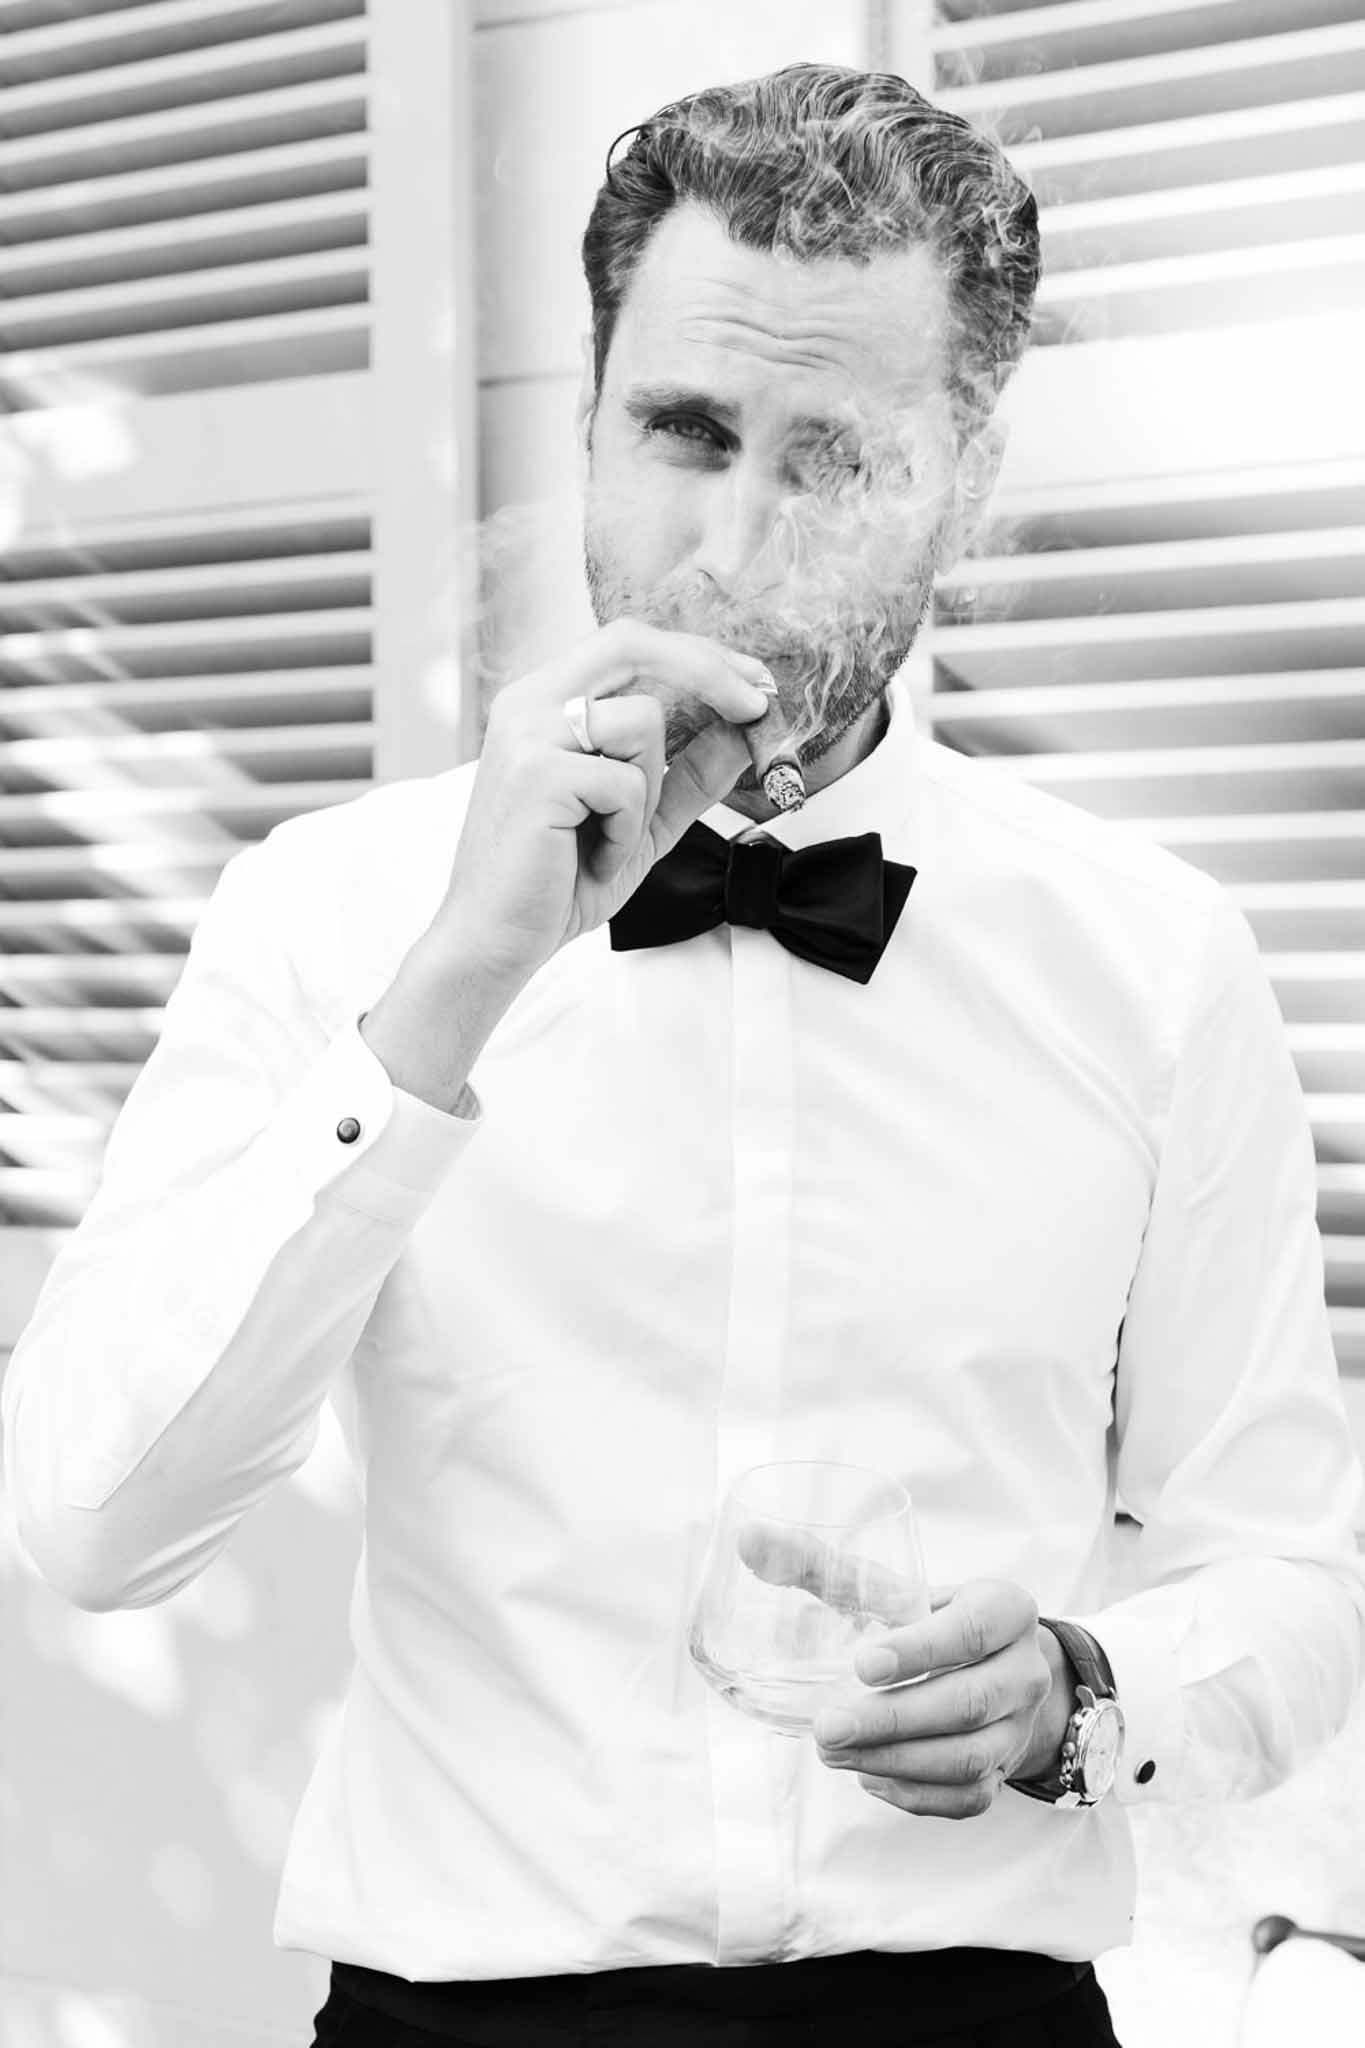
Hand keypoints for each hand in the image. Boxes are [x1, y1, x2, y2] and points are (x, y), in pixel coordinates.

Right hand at [423, 617, 773, 994]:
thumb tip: (744, 731)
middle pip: (634, 643)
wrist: (495, 940)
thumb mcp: (642, 821)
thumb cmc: (559, 881)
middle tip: (757, 705)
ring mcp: (527, 732)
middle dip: (709, 669)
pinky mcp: (536, 773)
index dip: (699, 656)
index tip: (752, 685)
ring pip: (642, 721)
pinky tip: (593, 859)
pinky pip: (626, 782)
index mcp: (546, 702)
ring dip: (650, 790)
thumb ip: (688, 775)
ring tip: (613, 837)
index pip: (629, 645)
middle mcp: (530, 702)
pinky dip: (626, 830)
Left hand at [810, 1578, 1071, 1819]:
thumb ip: (876, 1589)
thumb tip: (808, 1571)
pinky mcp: (1007, 1770)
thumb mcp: (925, 1593)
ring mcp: (1021, 1728)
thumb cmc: (947, 1622)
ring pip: (967, 1759)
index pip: (971, 1631)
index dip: (918, 1651)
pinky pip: (967, 1797)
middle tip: (830, 1726)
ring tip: (835, 1753)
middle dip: (892, 1720)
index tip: (863, 1665)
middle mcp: (1027, 1672)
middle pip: (968, 1705)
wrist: (1002, 1668)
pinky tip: (868, 1776)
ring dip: (894, 1761)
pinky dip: (914, 1794)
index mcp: (1009, 1612)